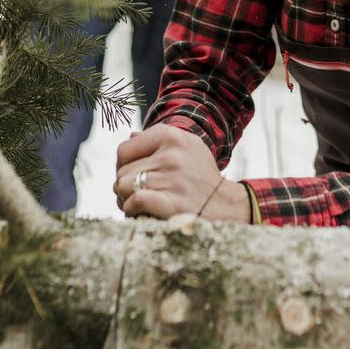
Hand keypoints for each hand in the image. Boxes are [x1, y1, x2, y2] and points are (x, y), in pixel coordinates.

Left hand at [114, 124, 249, 222]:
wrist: (227, 205)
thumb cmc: (201, 177)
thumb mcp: (188, 147)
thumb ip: (159, 141)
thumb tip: (131, 136)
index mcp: (172, 136)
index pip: (124, 150)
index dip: (123, 166)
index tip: (134, 176)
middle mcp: (172, 155)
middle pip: (122, 171)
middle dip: (125, 186)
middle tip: (138, 193)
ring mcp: (173, 179)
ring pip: (124, 186)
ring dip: (125, 199)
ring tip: (138, 203)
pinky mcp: (173, 203)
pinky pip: (135, 201)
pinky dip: (131, 209)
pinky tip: (140, 212)